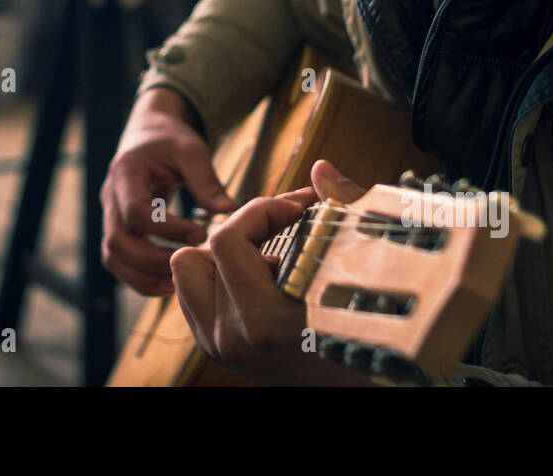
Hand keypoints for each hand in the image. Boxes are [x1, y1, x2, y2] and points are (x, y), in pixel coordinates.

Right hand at [100, 88, 237, 294]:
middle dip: (151, 262)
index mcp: (125, 173)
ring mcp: (111, 216)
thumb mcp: (190, 150)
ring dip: (143, 276)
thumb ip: (207, 181)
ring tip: (178, 283)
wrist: (148, 133)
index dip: (166, 229)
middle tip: (187, 265)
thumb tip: (230, 212)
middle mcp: (111, 198)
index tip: (199, 234)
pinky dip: (141, 277)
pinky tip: (169, 280)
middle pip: (116, 243)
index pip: (136, 211)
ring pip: (113, 258)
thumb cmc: (169, 139)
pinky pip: (120, 262)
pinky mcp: (120, 229)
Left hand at [169, 160, 373, 384]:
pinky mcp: (212, 347)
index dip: (262, 210)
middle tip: (283, 231)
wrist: (353, 386)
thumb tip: (320, 167)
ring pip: (187, 270)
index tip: (298, 207)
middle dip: (242, 231)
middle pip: (199, 251)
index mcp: (263, 320)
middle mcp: (231, 337)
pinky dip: (219, 276)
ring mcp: (218, 345)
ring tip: (266, 260)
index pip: (227, 240)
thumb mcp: (356, 267)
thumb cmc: (365, 326)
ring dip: (221, 256)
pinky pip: (191, 290)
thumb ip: (338, 209)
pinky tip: (259, 280)